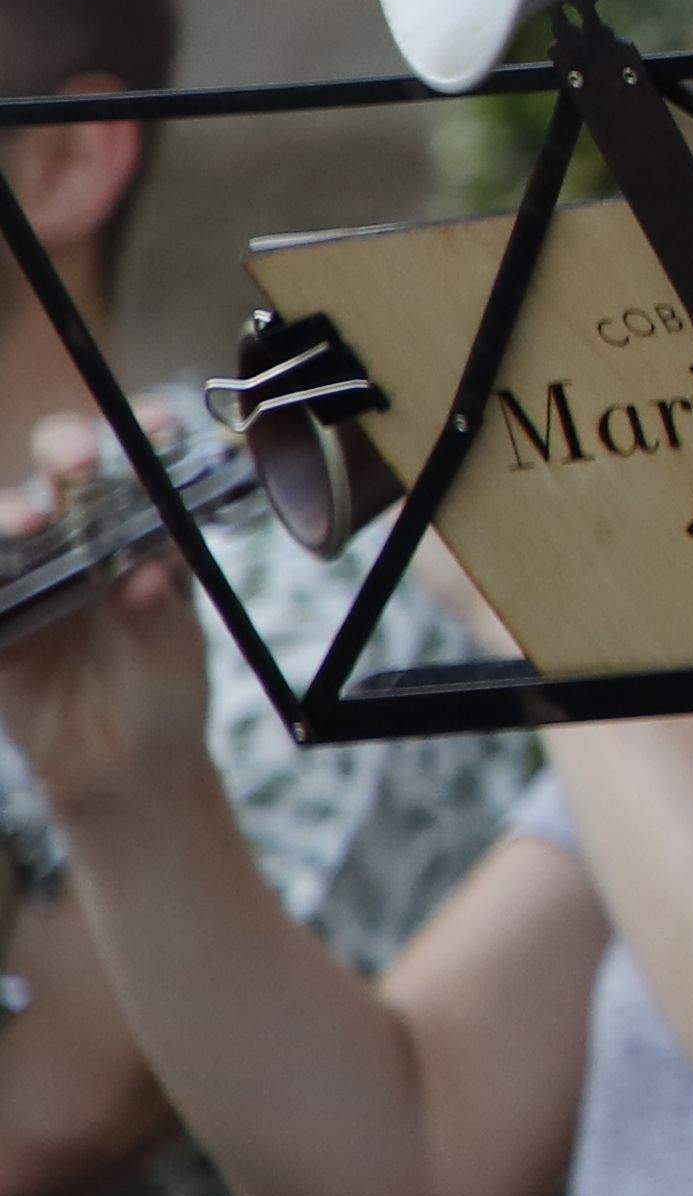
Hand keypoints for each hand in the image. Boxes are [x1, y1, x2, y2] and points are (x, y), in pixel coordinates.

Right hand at [0, 423, 220, 833]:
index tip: (159, 425)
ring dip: (11, 509)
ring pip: (6, 520)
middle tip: (78, 462)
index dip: (145, 435)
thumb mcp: (173, 653)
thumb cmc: (163, 694)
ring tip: (29, 520)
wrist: (123, 771)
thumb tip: (149, 576)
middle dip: (64, 451)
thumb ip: (158, 614)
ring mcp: (28, 575)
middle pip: (58, 473)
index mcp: (138, 534)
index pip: (138, 468)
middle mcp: (78, 541)